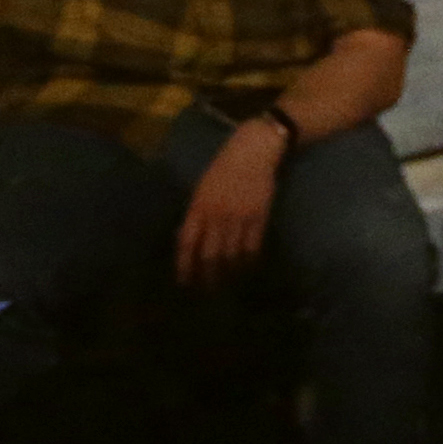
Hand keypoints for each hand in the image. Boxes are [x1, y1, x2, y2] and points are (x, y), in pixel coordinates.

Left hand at [176, 120, 285, 284]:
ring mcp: (239, 218)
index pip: (187, 242)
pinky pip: (253, 246)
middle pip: (210, 254)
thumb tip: (188, 239)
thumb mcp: (202, 188)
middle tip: (206, 291)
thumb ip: (196, 213)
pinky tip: (246, 269)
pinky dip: (249, 261)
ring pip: (232, 254)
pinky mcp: (259, 218)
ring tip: (226, 285)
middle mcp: (218, 215)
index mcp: (199, 206)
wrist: (254, 152)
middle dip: (206, 276)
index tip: (183, 281)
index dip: (184, 264)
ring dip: (228, 273)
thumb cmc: (224, 167)